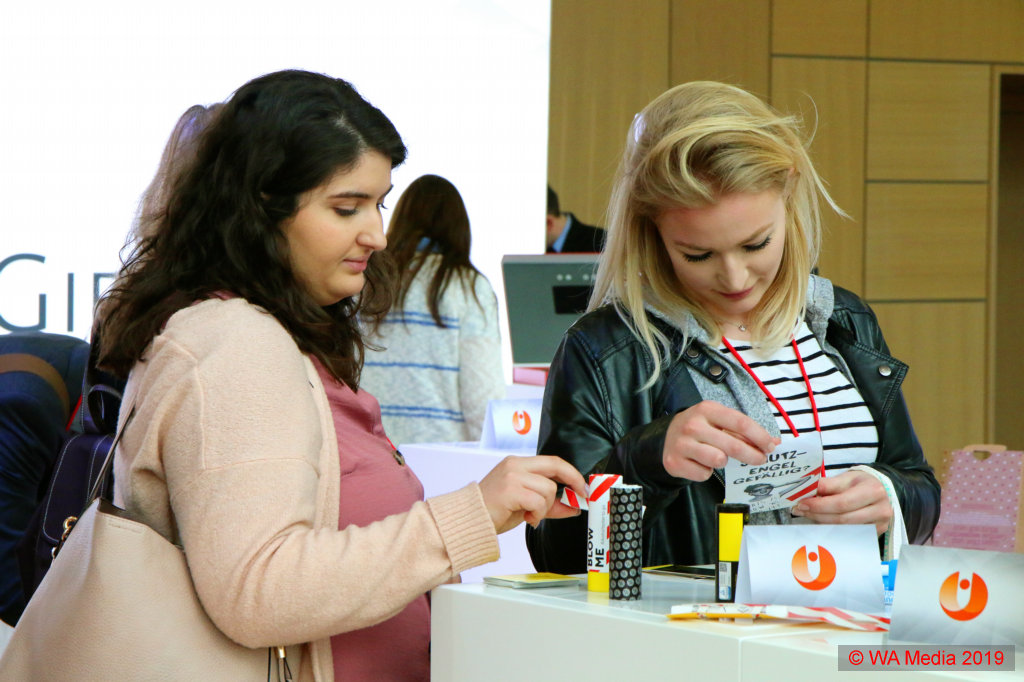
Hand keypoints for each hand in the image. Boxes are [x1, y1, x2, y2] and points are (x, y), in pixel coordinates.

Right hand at [477, 455, 586, 534]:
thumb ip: (548, 504)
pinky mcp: (510, 489)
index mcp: (517, 464)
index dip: (571, 474)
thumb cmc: (494, 511)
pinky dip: (538, 514)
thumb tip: (573, 507)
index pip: (552, 461)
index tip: (583, 488)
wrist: (470, 521)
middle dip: (572, 482)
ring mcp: (512, 476)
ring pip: (548, 489)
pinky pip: (539, 501)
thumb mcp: (526, 505)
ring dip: (545, 507)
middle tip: (579, 499)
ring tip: (531, 515)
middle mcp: (515, 465)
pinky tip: (527, 519)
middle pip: (554, 466)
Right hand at [662, 401, 777, 480]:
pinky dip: (706, 472)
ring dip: (723, 462)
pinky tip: (701, 463)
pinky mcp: (675, 462)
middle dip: (752, 455)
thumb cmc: (699, 429)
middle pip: (733, 445)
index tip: (770, 446)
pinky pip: (704, 474)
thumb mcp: (718, 422)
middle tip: (759, 460)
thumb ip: (744, 431)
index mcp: (707, 409)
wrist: (666, 438)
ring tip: (718, 456)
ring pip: (718, 460)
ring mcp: (682, 444)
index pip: (741, 423)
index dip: (759, 436)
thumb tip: (773, 442)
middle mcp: (693, 425)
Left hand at [791, 470, 891, 534]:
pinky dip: (832, 529)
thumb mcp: (846, 478)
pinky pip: (849, 534)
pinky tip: (821, 522)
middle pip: (842, 518)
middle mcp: (880, 509)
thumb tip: (806, 489)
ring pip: (844, 528)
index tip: (802, 503)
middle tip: (800, 510)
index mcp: (873, 491)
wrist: (880, 492)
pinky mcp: (876, 534)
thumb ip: (827, 484)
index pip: (842, 502)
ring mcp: (880, 524)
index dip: (819, 505)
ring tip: (808, 515)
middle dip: (817, 514)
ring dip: (822, 523)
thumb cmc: (862, 483)